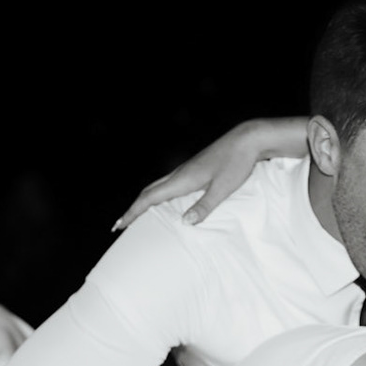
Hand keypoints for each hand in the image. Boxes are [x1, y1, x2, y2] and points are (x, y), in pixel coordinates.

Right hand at [112, 119, 298, 230]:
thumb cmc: (237, 164)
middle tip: (121, 224)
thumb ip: (204, 206)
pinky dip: (157, 194)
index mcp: (182, 179)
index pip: (149, 198)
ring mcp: (186, 170)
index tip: (119, 225)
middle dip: (133, 209)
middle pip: (148, 191)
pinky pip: (168, 184)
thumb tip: (185, 223)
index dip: (133, 213)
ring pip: (157, 186)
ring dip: (144, 201)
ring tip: (137, 214)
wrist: (247, 140)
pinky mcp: (194, 169)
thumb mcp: (222, 189)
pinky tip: (163, 200)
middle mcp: (179, 173)